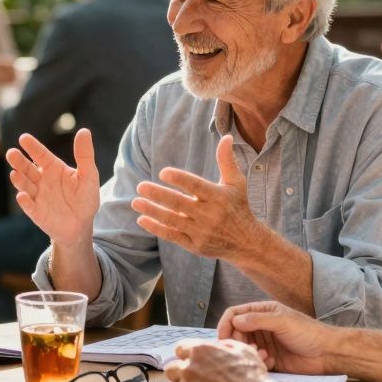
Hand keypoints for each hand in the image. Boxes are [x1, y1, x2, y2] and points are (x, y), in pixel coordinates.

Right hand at [6, 129, 99, 246]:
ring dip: (19, 180)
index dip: (33, 147)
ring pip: (25, 186)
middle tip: (11, 153)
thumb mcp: (88, 175)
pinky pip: (29, 206)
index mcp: (54, 168)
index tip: (24, 138)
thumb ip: (85, 154)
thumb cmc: (84, 198)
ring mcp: (38, 196)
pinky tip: (22, 196)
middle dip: (19, 162)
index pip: (41, 155)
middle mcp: (42, 180)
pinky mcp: (37, 213)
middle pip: (28, 169)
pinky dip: (25, 202)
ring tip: (14, 173)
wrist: (82, 225)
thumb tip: (84, 131)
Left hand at [131, 135, 267, 261]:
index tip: (163, 172)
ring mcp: (201, 231)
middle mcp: (209, 215)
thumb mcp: (236, 183)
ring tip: (135, 201)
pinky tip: (142, 219)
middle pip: (179, 203)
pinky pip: (172, 236)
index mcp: (218, 197)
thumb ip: (227, 160)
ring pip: (172, 220)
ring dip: (152, 211)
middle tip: (140, 186)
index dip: (179, 179)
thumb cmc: (238, 206)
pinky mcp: (195, 245)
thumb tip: (226, 137)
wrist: (246, 242)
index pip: (195, 186)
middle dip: (158, 195)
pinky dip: (156, 228)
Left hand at [164, 339, 266, 381]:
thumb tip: (217, 345)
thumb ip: (224, 344)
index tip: (193, 362)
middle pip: (170, 370)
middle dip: (180, 373)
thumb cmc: (252, 376)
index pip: (179, 349)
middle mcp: (187, 369)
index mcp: (198, 351)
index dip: (187, 355)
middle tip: (192, 379)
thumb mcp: (242, 350)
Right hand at [216, 301, 334, 374]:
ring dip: (249, 352)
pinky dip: (259, 362)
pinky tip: (272, 362)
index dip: (225, 324)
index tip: (223, 337)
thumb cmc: (308, 332)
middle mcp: (261, 326)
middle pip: (235, 332)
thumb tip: (234, 320)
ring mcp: (265, 342)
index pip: (235, 314)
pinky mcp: (269, 358)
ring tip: (262, 355)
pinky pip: (254, 360)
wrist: (327, 353)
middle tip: (248, 348)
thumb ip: (257, 320)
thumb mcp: (282, 321)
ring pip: (244, 347)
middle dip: (238, 341)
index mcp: (262, 312)